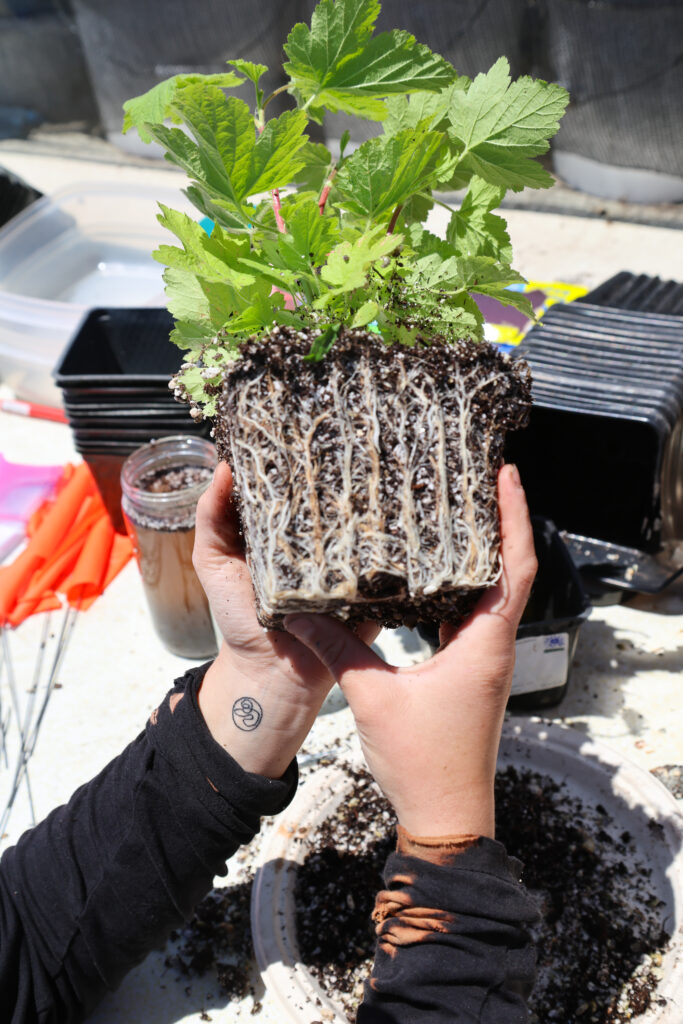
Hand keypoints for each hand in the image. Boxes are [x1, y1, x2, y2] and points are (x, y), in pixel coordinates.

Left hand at [193, 461, 376, 778]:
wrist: (273, 674)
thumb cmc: (239, 616)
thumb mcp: (213, 561)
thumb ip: (213, 517)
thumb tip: (223, 464)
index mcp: (290, 523)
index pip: (304, 478)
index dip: (307, 450)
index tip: (314, 415)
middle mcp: (326, 535)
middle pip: (345, 493)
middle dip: (352, 467)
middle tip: (362, 434)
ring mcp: (354, 559)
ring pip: (374, 520)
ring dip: (380, 500)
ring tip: (389, 467)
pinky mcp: (375, 586)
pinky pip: (393, 562)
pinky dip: (398, 544)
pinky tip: (407, 517)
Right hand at [284, 464, 536, 837]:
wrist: (446, 816)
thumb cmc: (423, 763)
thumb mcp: (372, 697)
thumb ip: (337, 648)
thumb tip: (296, 612)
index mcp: (485, 644)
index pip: (515, 565)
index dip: (515, 516)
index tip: (506, 476)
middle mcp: (493, 646)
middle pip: (510, 570)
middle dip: (500, 523)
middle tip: (475, 482)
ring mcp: (483, 661)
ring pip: (491, 594)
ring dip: (481, 555)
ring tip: (452, 515)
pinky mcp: (469, 674)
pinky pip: (470, 618)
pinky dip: (459, 589)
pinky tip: (430, 575)